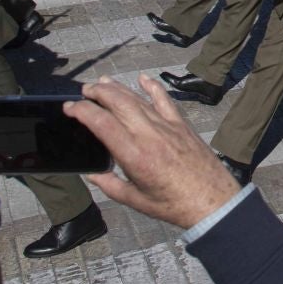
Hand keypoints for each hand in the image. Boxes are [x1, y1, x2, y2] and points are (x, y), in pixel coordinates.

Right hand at [63, 75, 240, 228]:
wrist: (212, 201)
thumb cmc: (173, 205)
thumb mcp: (134, 200)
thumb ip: (109, 185)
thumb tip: (92, 174)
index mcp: (134, 155)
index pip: (101, 123)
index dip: (82, 111)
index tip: (69, 107)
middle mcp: (149, 135)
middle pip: (118, 103)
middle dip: (98, 92)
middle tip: (84, 90)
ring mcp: (167, 127)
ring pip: (138, 99)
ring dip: (118, 88)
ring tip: (103, 82)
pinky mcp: (182, 125)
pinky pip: (165, 100)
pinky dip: (153, 87)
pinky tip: (143, 78)